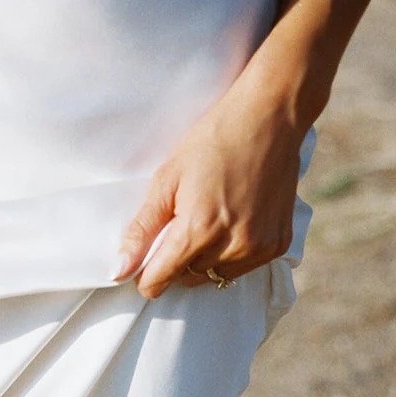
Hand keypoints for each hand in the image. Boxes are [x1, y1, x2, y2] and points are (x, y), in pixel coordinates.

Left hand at [114, 84, 305, 299]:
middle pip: (186, 277)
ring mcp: (257, 247)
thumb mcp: (167, 179)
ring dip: (205, 257)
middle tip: (185, 219)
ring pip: (213, 275)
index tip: (146, 258)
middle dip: (178, 259)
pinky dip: (232, 253)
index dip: (146, 273)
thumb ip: (141, 230)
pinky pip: (241, 268)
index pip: (158, 281)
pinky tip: (235, 219)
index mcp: (198, 229)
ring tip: (211, 217)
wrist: (272, 115)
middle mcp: (231, 245)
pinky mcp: (277, 244)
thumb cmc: (215, 140)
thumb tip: (118, 272)